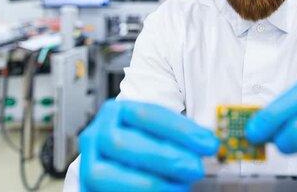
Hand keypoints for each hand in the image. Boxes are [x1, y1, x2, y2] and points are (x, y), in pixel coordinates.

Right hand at [79, 99, 219, 191]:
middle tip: (196, 167)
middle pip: (124, 143)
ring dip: (151, 182)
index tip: (208, 142)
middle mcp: (97, 135)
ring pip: (109, 175)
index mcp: (117, 112)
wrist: (121, 168)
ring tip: (182, 186)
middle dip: (164, 157)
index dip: (180, 130)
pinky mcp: (87, 188)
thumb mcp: (161, 134)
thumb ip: (181, 136)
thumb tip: (209, 143)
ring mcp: (88, 163)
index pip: (145, 114)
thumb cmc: (145, 146)